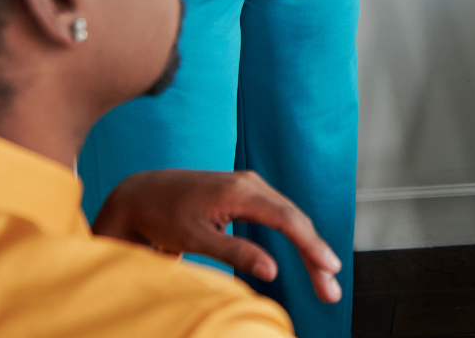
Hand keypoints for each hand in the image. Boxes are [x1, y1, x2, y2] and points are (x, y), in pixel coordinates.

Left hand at [91, 168, 341, 303]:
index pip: (287, 219)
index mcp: (240, 192)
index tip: (330, 268)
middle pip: (295, 219)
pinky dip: (294, 236)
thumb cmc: (165, 215)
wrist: (143, 193)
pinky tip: (305, 256)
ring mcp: (249, 186)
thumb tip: (273, 270)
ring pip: (289, 217)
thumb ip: (235, 253)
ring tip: (324, 279)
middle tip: (332, 290)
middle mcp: (250, 183)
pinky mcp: (245, 194)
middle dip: (315, 254)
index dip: (311, 245)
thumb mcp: (196, 238)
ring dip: (308, 247)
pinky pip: (278, 215)